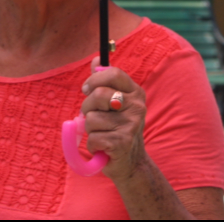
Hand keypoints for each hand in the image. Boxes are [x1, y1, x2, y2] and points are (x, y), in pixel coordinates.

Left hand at [80, 56, 147, 181]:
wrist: (131, 163)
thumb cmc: (117, 129)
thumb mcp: (113, 103)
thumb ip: (103, 82)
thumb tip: (96, 60)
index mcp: (135, 92)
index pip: (113, 73)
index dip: (95, 79)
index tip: (86, 89)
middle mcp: (136, 106)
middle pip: (98, 95)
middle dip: (86, 107)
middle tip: (92, 116)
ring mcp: (131, 125)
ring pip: (91, 119)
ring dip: (89, 129)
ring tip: (101, 134)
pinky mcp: (122, 143)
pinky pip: (93, 138)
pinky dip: (92, 144)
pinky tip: (103, 147)